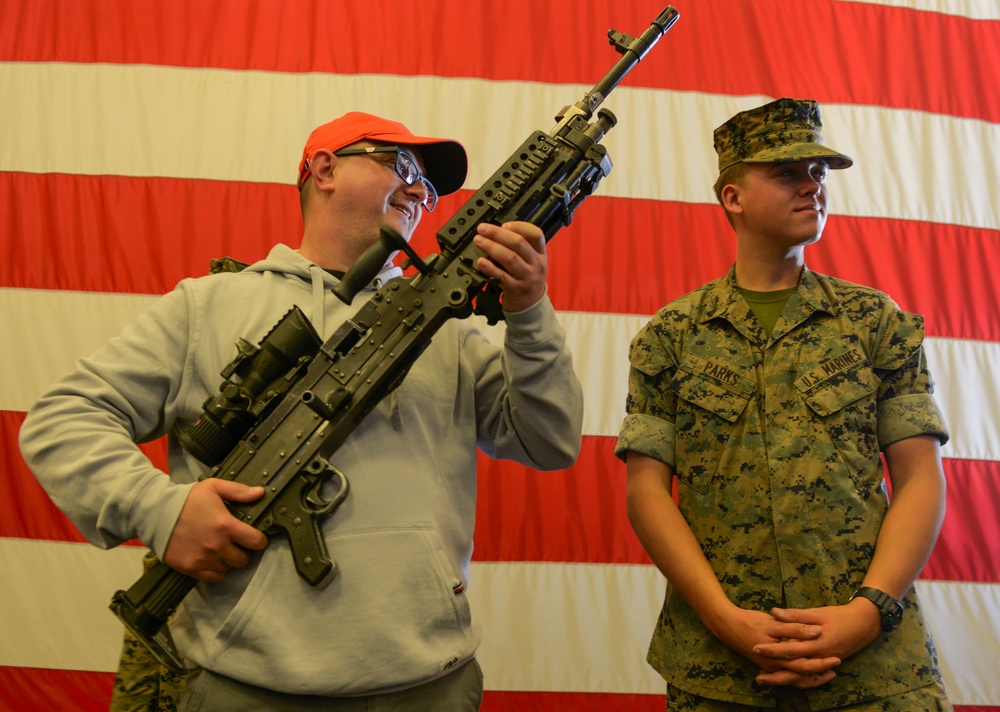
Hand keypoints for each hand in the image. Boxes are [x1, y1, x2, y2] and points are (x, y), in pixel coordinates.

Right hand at [163, 479, 268, 580]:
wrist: (155, 513)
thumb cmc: (186, 499)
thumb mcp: (213, 487)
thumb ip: (238, 491)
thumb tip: (260, 492)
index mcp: (225, 526)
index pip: (255, 542)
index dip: (260, 541)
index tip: (257, 538)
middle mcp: (216, 546)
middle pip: (243, 559)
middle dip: (244, 551)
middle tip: (237, 544)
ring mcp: (203, 559)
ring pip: (228, 568)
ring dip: (228, 560)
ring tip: (223, 550)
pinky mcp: (190, 568)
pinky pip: (213, 577)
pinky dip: (217, 570)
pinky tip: (213, 560)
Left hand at [473, 221, 546, 311]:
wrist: (530, 305)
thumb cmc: (528, 279)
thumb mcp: (532, 262)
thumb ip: (521, 247)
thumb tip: (498, 231)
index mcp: (540, 254)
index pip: (536, 234)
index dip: (519, 226)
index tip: (504, 225)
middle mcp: (535, 264)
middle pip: (518, 243)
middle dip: (497, 233)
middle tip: (482, 229)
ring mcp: (526, 277)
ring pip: (509, 258)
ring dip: (491, 247)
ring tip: (478, 241)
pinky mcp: (515, 289)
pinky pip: (501, 276)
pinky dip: (489, 268)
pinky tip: (481, 262)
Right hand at [712, 606, 841, 688]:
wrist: (727, 626)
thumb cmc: (749, 622)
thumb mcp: (772, 624)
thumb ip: (795, 628)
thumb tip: (816, 631)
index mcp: (778, 656)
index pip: (805, 664)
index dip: (821, 662)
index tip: (837, 657)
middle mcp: (776, 666)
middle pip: (803, 674)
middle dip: (820, 671)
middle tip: (836, 664)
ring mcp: (771, 667)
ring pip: (795, 678)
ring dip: (812, 676)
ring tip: (827, 672)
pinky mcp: (768, 665)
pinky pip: (787, 675)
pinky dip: (800, 675)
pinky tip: (807, 671)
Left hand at [751, 602, 881, 686]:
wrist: (864, 624)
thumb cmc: (840, 616)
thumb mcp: (818, 613)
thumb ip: (796, 615)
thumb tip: (775, 612)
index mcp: (816, 643)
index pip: (790, 650)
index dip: (772, 650)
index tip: (756, 648)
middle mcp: (819, 657)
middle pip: (794, 670)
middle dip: (775, 674)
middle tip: (757, 676)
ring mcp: (823, 662)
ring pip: (802, 676)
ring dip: (784, 678)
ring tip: (767, 678)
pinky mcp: (826, 663)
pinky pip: (810, 676)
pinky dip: (797, 678)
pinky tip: (785, 676)